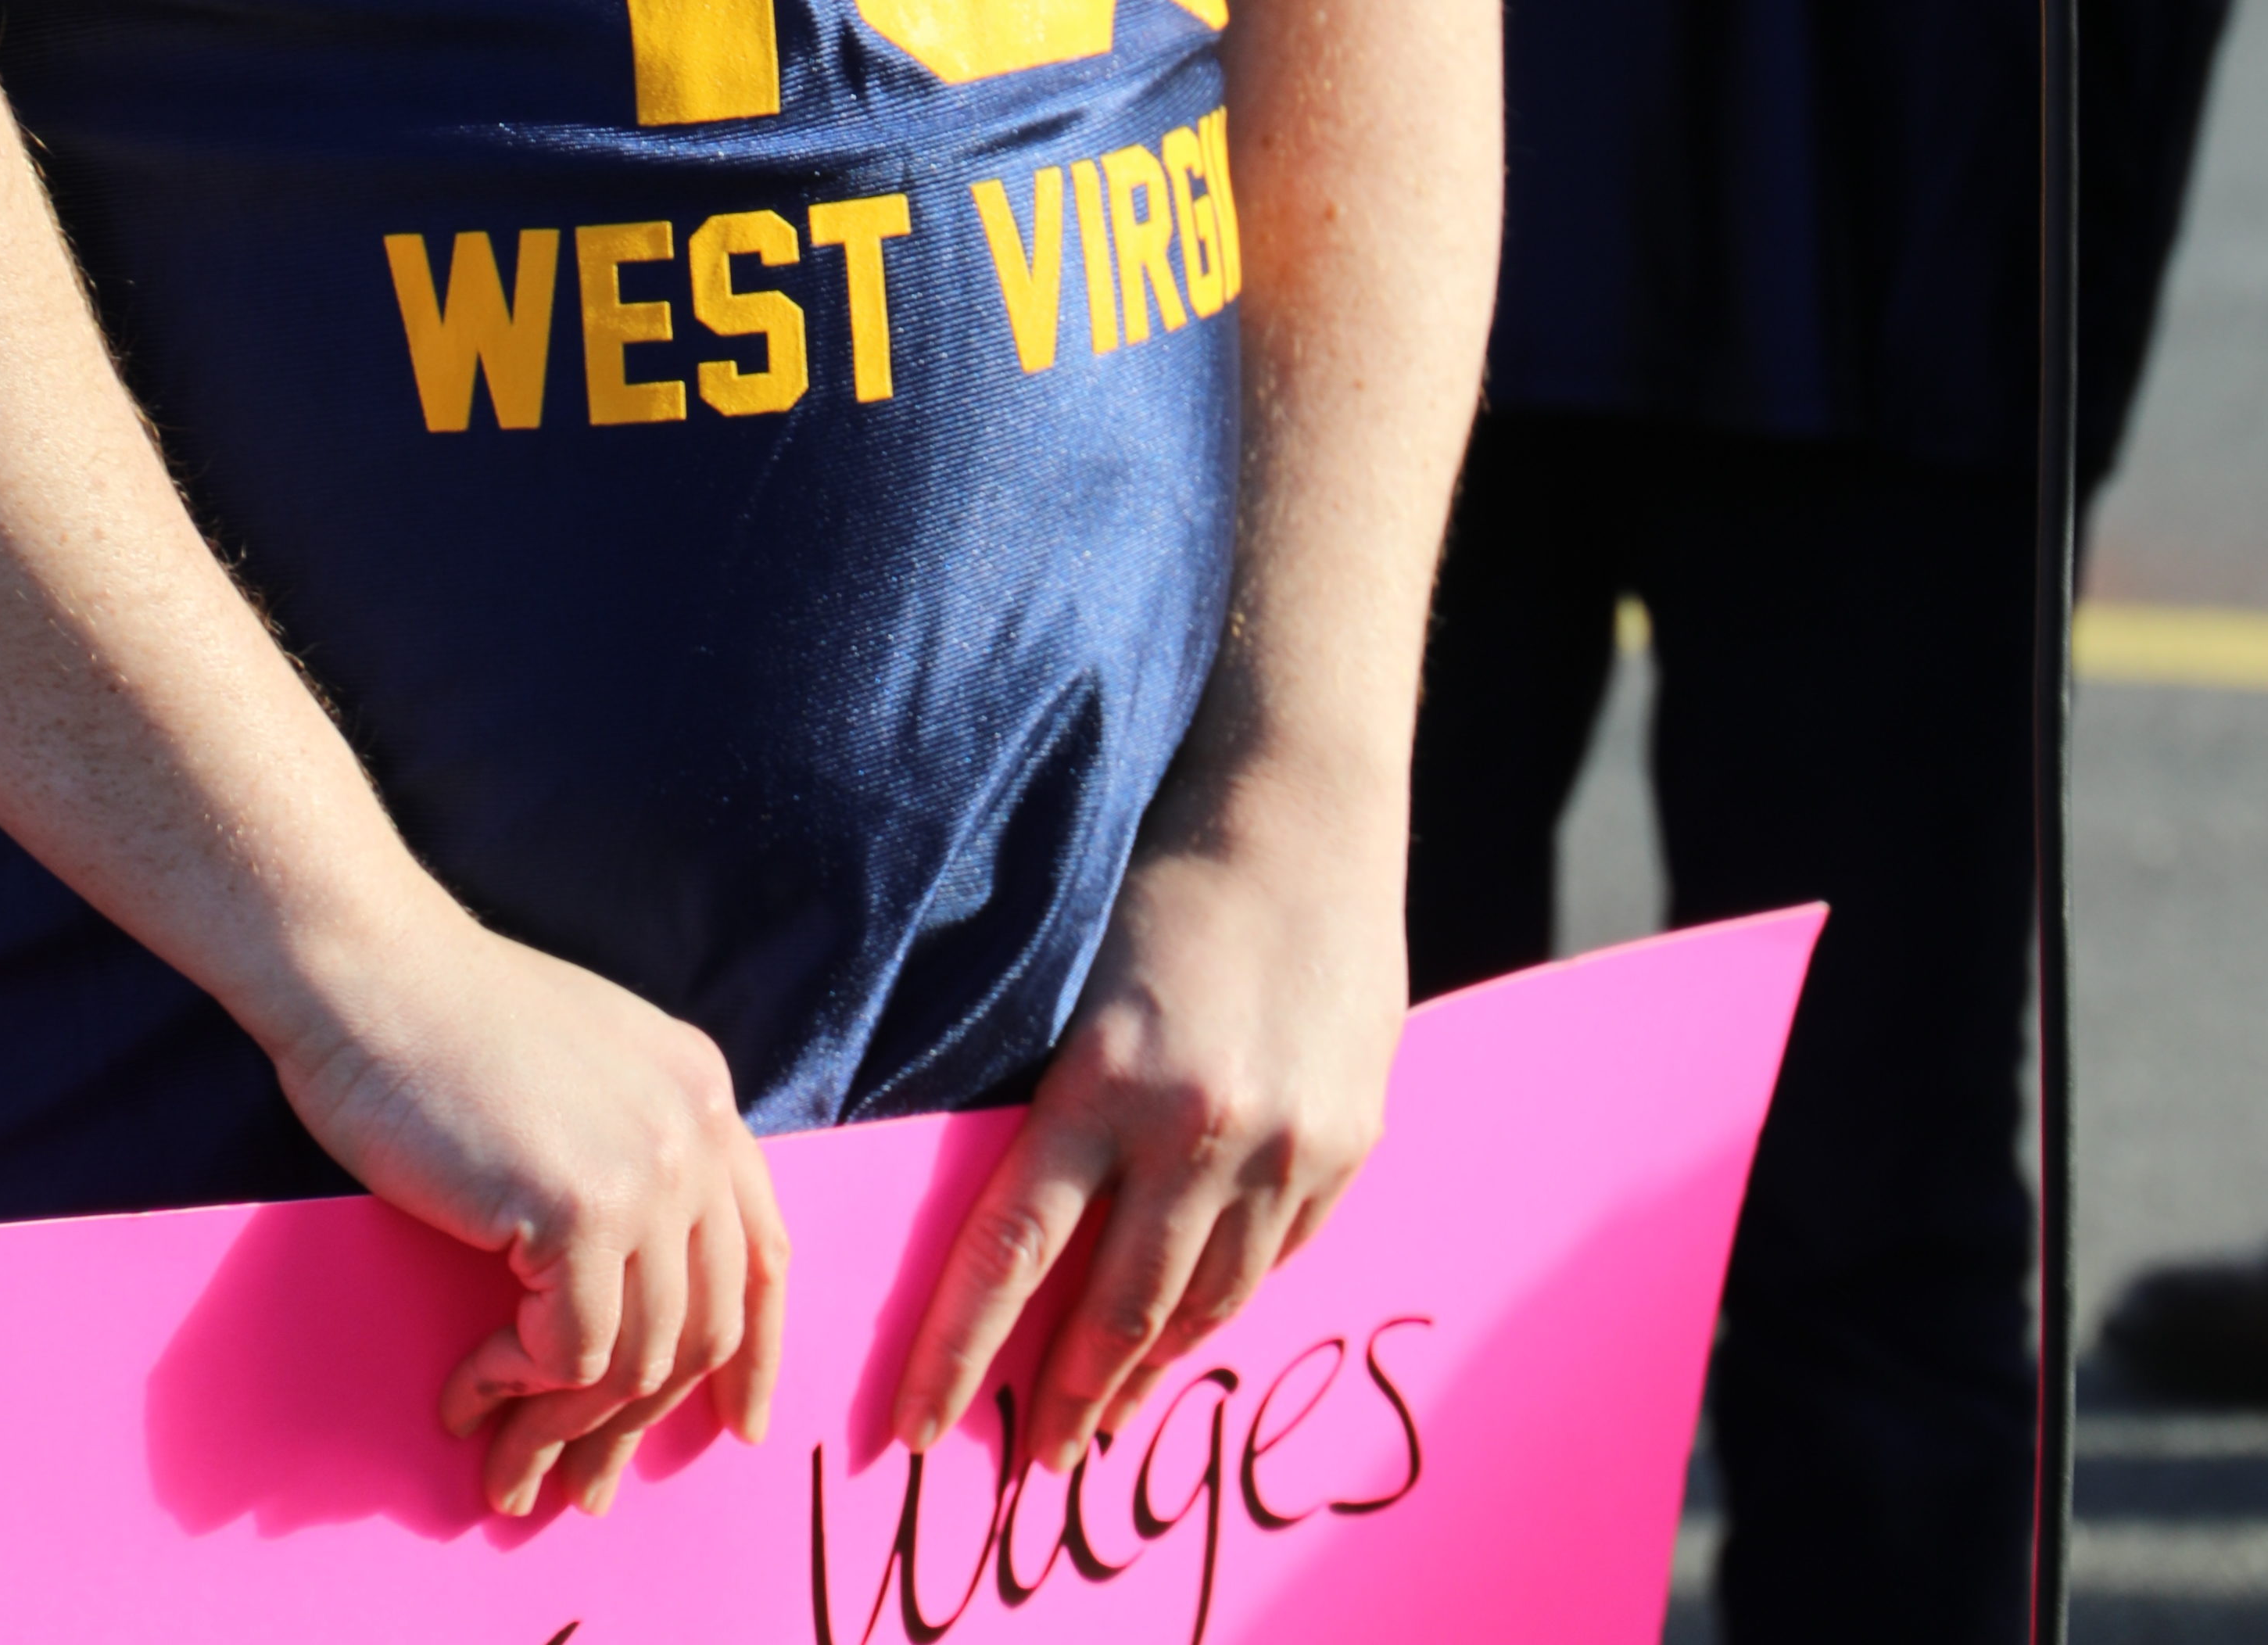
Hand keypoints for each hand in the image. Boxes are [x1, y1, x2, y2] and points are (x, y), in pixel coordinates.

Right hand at [274, 895, 788, 1520]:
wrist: (366, 970)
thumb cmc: (438, 1025)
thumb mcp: (577, 1076)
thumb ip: (626, 1154)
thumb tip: (629, 1293)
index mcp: (700, 1092)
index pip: (760, 1252)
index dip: (752, 1354)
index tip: (732, 1429)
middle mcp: (695, 1128)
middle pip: (705, 1324)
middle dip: (639, 1423)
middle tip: (579, 1487)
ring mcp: (647, 1167)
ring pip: (639, 1358)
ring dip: (565, 1429)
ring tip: (505, 1467)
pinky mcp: (580, 1208)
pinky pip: (568, 1353)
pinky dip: (515, 1392)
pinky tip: (465, 1394)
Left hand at [891, 759, 1402, 1476]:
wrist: (1303, 808)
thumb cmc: (1162, 876)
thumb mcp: (1076, 983)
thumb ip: (1050, 1103)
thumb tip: (1004, 1219)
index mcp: (1105, 1080)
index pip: (1010, 1254)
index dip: (959, 1354)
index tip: (919, 1431)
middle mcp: (1198, 1129)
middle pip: (1114, 1307)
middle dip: (1068, 1398)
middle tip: (1035, 1461)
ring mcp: (1285, 1146)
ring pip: (1204, 1302)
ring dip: (1150, 1372)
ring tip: (1110, 1419)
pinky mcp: (1348, 1143)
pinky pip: (1278, 1257)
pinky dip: (1229, 1305)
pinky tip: (1195, 1329)